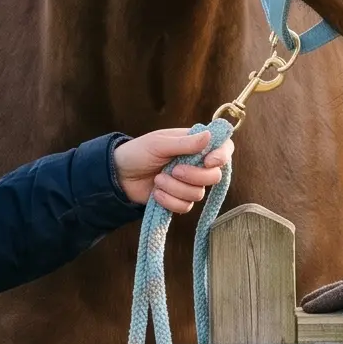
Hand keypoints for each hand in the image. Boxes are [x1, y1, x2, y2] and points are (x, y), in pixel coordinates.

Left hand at [112, 128, 231, 213]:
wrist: (119, 175)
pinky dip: (169, 201)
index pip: (223, 149)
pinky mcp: (179, 200)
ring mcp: (188, 184)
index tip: (208, 161)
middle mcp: (196, 165)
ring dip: (175, 188)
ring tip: (158, 180)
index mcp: (195, 145)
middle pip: (214, 176)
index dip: (222, 156)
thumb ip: (185, 143)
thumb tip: (209, 136)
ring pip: (198, 194)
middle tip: (173, 170)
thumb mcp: (159, 143)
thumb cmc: (138, 152)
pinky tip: (156, 193)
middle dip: (194, 176)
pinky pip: (185, 207)